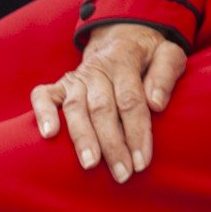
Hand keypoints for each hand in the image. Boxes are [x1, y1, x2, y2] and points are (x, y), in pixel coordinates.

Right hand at [30, 23, 186, 182]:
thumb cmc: (148, 55)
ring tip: (90, 164)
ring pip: (75, 107)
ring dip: (82, 137)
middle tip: (122, 174)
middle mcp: (97, 67)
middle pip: (102, 107)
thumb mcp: (167, 53)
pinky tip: (49, 135)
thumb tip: (156, 103)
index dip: (136, 132)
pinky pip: (43, 97)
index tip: (142, 162)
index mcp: (125, 57)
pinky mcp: (58, 85)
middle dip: (112, 144)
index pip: (130, 99)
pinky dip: (43, 114)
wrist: (120, 37)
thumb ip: (166, 72)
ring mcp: (76, 77)